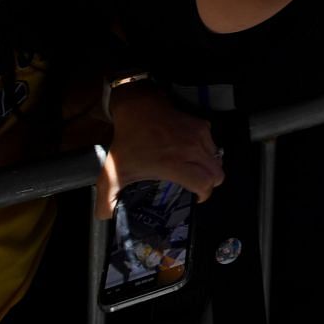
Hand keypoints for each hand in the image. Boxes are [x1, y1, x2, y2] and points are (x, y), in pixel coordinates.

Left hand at [97, 83, 223, 215]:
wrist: (137, 106)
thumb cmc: (127, 141)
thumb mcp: (112, 172)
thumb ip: (105, 199)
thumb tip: (105, 217)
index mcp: (175, 164)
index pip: (205, 184)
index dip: (203, 195)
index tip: (194, 199)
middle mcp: (193, 150)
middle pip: (217, 174)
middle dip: (210, 184)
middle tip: (196, 187)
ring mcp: (200, 135)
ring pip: (217, 159)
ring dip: (209, 167)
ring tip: (195, 170)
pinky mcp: (202, 124)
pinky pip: (213, 144)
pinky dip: (207, 152)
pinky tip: (193, 153)